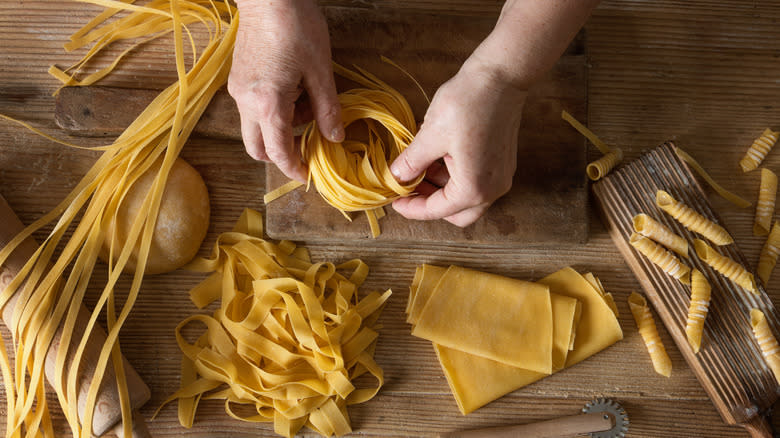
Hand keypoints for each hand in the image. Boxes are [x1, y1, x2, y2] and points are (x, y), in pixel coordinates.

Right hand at [228, 0, 343, 181]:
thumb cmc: (296, 27)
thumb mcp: (320, 70)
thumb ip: (327, 108)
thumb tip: (335, 137)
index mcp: (267, 104)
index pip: (278, 152)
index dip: (294, 168)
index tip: (308, 176)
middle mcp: (246, 102)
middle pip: (257, 147)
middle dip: (281, 154)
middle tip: (308, 147)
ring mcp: (238, 90)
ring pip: (255, 128)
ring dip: (280, 129)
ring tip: (308, 104)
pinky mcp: (237, 78)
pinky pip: (252, 109)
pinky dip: (272, 112)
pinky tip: (294, 91)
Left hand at [389, 59, 526, 226]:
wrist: (501, 76)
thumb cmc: (467, 103)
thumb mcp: (430, 135)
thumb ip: (412, 163)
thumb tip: (397, 177)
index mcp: (474, 188)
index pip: (436, 210)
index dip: (411, 207)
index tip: (393, 200)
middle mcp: (493, 189)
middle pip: (457, 213)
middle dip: (430, 203)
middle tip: (408, 186)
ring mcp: (501, 176)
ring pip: (466, 197)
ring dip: (441, 188)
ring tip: (419, 165)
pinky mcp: (502, 162)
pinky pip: (476, 181)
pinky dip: (454, 176)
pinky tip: (436, 156)